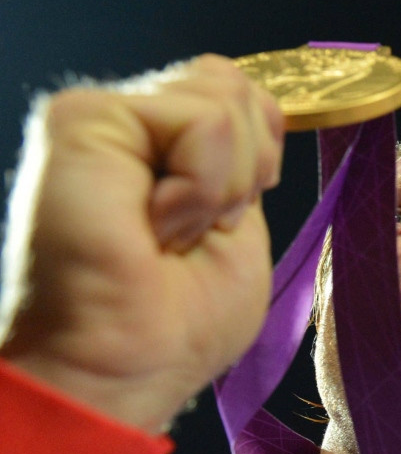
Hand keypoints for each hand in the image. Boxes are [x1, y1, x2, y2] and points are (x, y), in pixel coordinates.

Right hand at [0, 55, 283, 432]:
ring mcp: (102, 114)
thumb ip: (245, 156)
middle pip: (237, 84)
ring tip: (168, 233)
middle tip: (191, 234)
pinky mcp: (82, 118)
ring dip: (223, 186)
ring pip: (227, 96)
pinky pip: (203, 119)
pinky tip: (155, 226)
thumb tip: (264, 104)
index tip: (218, 227)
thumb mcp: (241, 226)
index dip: (260, 160)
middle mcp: (128, 122)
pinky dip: (204, 187)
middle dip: (246, 170)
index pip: (244, 95)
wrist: (123, 369)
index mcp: (161, 145)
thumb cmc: (177, 323)